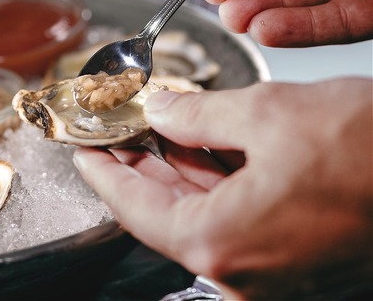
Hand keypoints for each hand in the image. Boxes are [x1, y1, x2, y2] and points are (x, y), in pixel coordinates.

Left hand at [73, 79, 372, 298]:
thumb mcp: (271, 113)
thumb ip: (199, 114)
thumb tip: (162, 109)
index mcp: (221, 242)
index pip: (134, 207)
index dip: (103, 171)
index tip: (83, 149)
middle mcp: (243, 272)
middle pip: (164, 214)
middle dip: (138, 165)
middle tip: (114, 131)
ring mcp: (273, 273)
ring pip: (202, 216)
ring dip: (176, 171)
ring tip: (151, 128)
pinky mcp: (298, 261)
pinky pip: (239, 220)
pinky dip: (216, 184)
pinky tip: (201, 145)